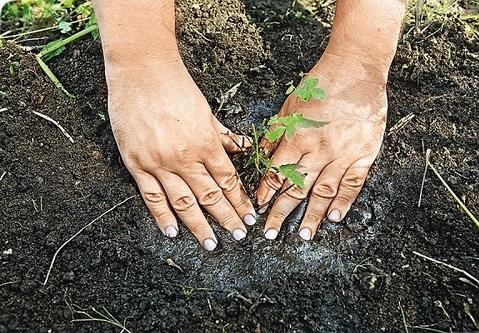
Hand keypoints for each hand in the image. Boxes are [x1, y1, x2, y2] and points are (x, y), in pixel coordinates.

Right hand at [106, 56, 255, 250]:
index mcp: (206, 143)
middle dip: (228, 218)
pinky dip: (162, 216)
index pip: (228, 181)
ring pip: (184, 202)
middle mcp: (185, 158)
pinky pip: (152, 196)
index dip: (241, 201)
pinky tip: (172, 232)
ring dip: (200, 226)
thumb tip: (240, 148)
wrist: (141, 73)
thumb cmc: (176, 87)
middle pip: (211, 196)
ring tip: (212, 244)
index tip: (249, 216)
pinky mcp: (137, 164)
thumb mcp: (206, 110)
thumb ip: (222, 135)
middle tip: (239, 236)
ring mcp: (160, 163)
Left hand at [256, 52, 387, 240]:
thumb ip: (276, 134)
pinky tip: (335, 217)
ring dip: (312, 216)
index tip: (258, 209)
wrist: (355, 71)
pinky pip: (353, 183)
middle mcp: (318, 150)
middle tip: (272, 234)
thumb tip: (260, 156)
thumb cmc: (319, 85)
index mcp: (297, 137)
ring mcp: (343, 154)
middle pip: (297, 188)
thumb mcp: (288, 106)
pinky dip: (344, 201)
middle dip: (281, 213)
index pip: (277, 173)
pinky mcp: (364, 154)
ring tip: (303, 235)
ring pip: (324, 191)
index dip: (266, 193)